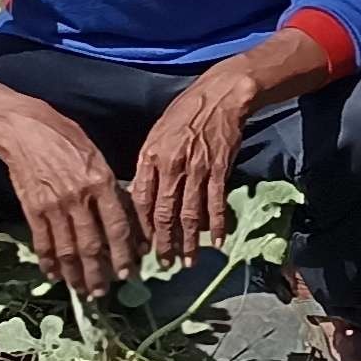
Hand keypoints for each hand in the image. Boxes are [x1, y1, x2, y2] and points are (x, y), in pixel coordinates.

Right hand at [0, 103, 137, 298]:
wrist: (24, 129)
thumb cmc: (67, 139)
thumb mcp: (98, 158)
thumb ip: (110, 189)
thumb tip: (125, 220)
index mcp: (101, 182)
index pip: (117, 226)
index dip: (124, 253)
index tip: (129, 272)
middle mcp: (78, 197)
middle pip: (91, 245)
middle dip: (99, 273)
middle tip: (105, 291)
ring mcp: (53, 205)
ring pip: (66, 249)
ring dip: (75, 274)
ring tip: (83, 290)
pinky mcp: (32, 209)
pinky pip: (42, 242)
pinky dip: (48, 261)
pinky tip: (54, 275)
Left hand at [130, 64, 251, 262]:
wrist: (220, 95)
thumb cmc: (184, 113)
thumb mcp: (156, 134)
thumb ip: (148, 165)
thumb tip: (143, 197)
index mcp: (150, 157)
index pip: (140, 200)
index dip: (140, 227)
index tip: (141, 247)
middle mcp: (171, 166)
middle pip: (164, 213)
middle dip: (164, 243)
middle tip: (164, 264)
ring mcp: (197, 169)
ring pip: (191, 213)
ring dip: (189, 241)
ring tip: (188, 262)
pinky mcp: (220, 169)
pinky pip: (217, 203)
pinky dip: (218, 224)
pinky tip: (218, 241)